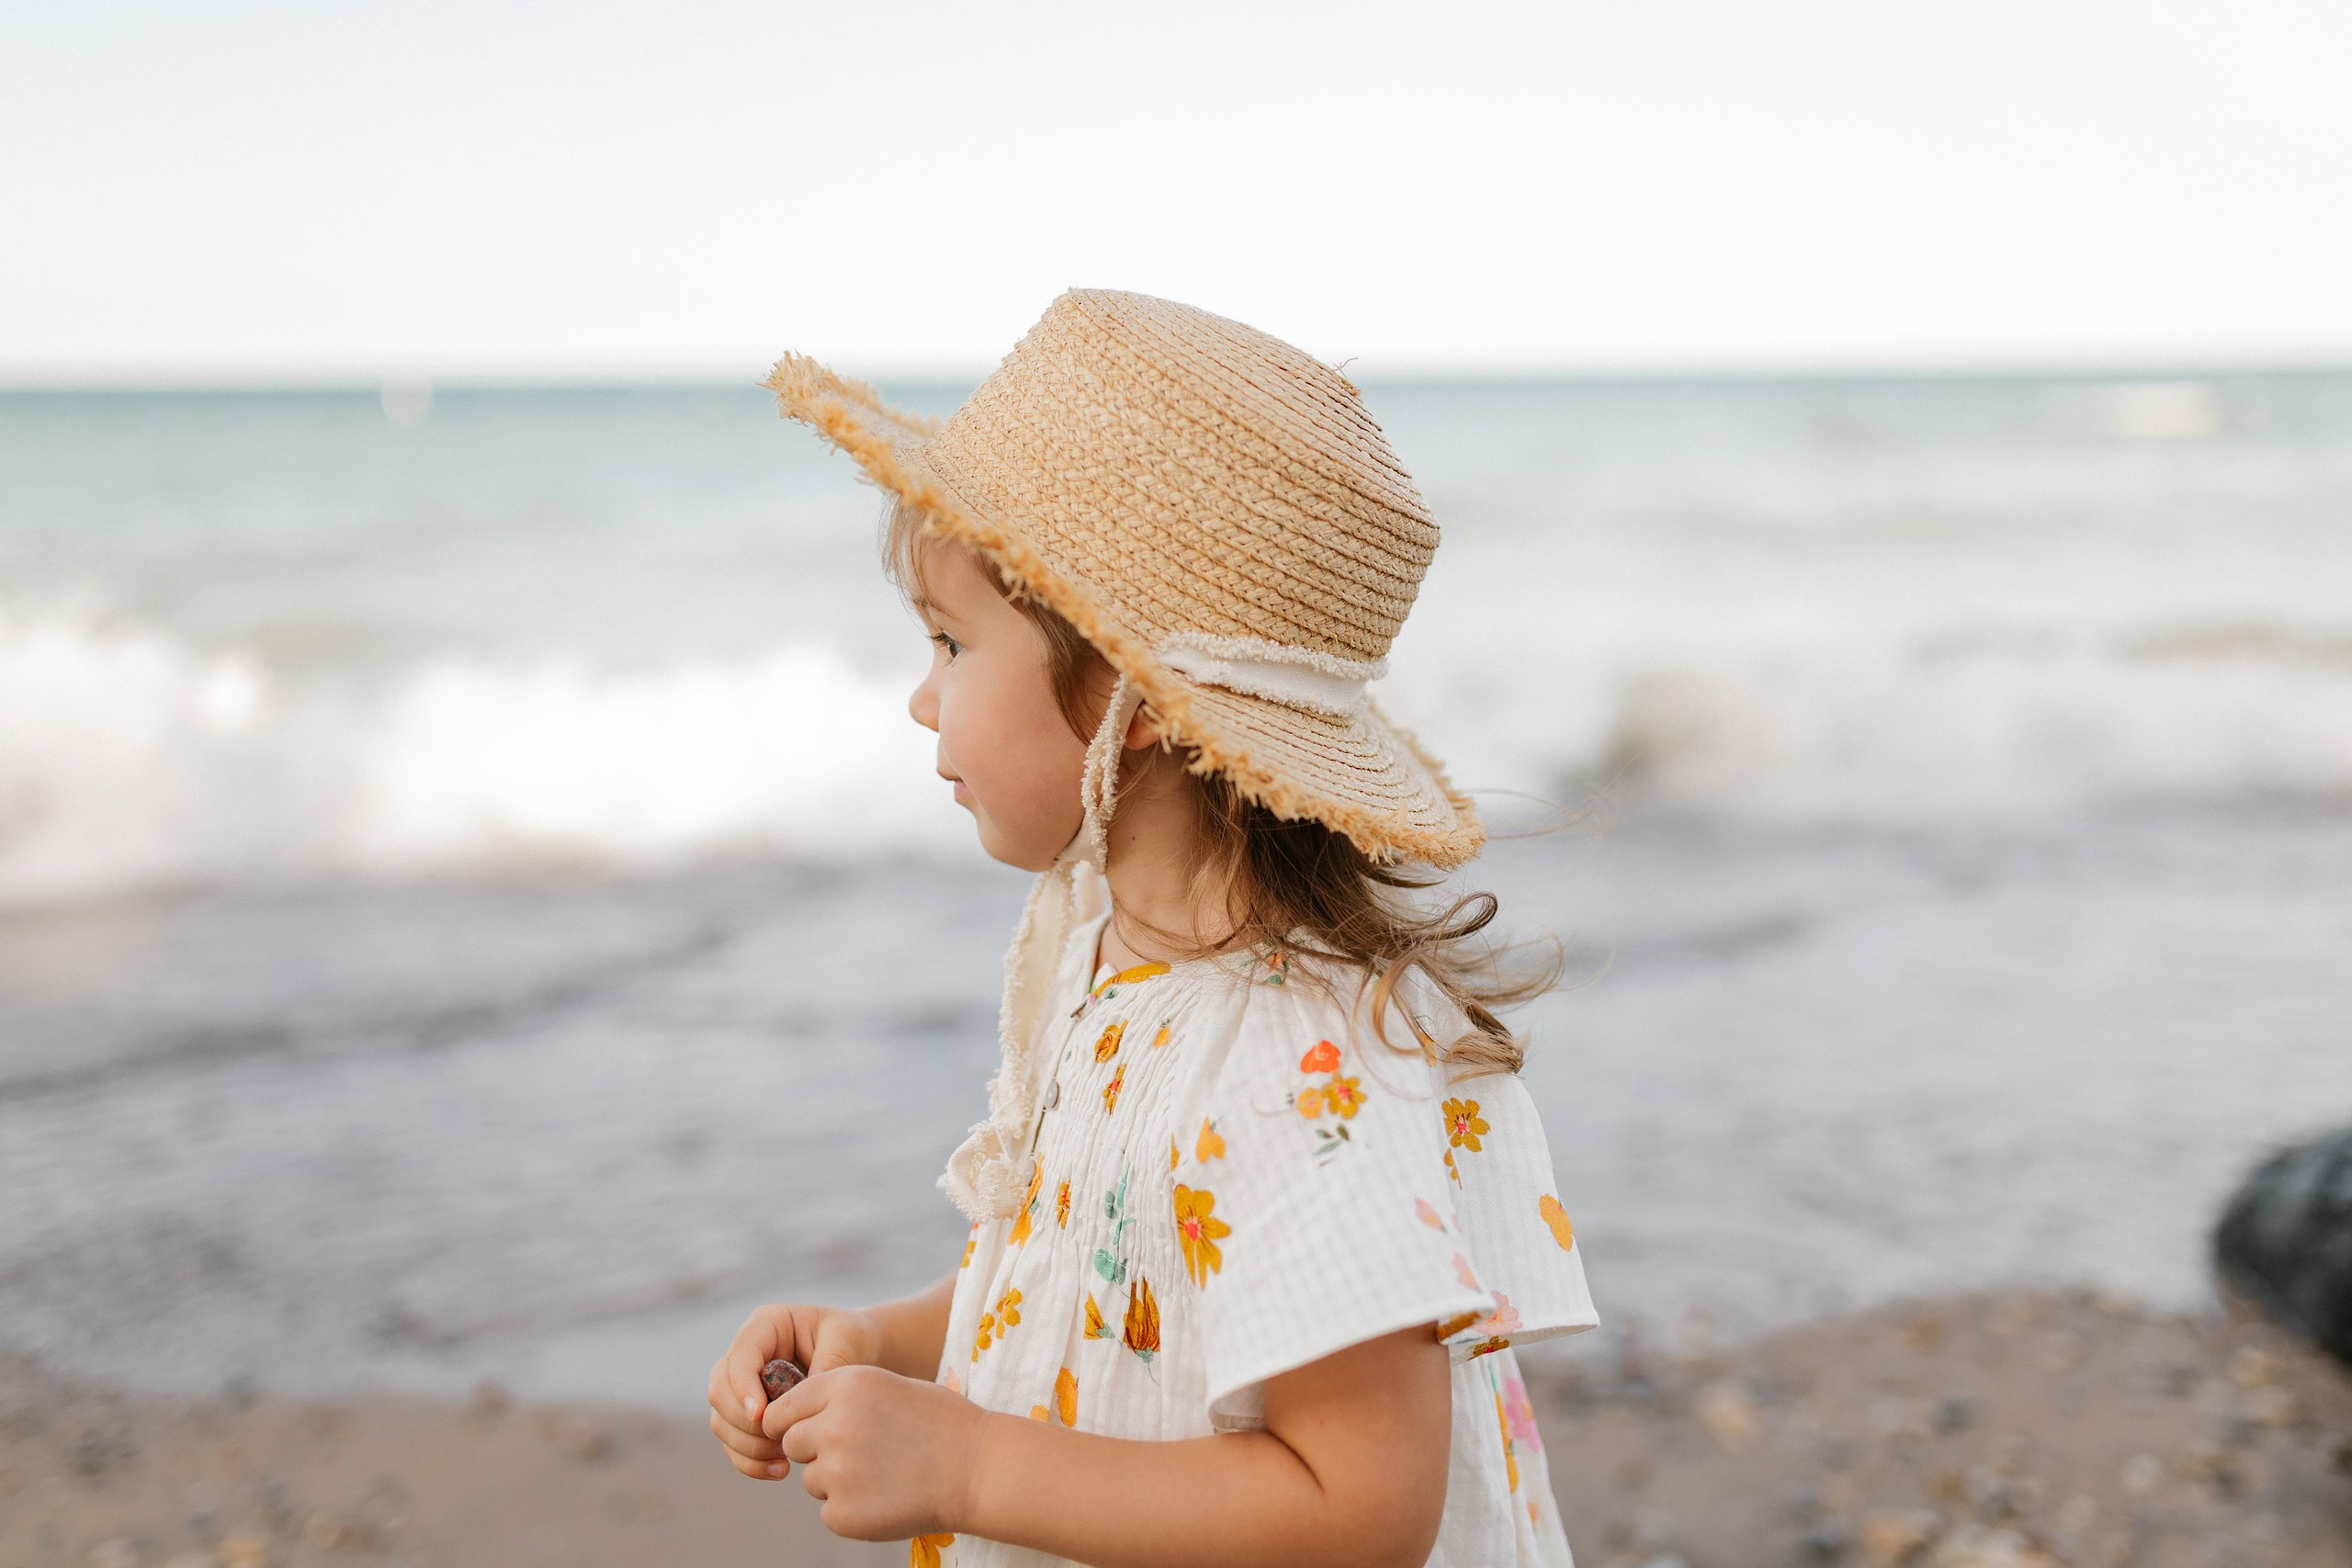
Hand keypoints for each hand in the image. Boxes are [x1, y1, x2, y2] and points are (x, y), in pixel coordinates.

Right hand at [707, 1302, 883, 1479]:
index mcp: (766, 1325)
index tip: (762, 1416)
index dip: (743, 1387)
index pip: (740, 1355)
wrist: (858, 1356)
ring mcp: (741, 1386)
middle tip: (781, 1440)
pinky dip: (750, 1462)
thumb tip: (802, 1406)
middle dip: (745, 1423)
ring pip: (721, 1421)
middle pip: (720, 1390)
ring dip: (748, 1446)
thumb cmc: (853, 1340)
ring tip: (786, 1457)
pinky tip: (781, 1470)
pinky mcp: (746, 1416)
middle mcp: (745, 1354)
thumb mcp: (848, 1341)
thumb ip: (827, 1365)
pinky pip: (733, 1444)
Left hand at [765, 1365, 988, 1541]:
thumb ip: (841, 1399)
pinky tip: (887, 1497)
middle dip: (815, 1449)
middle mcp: (833, 1425)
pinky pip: (829, 1511)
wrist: (978, 1470)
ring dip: (836, 1481)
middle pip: (792, 1443)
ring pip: (811, 1479)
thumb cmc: (942, 1424)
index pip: (784, 1407)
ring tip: (883, 1474)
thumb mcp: (890, 1386)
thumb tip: (796, 1420)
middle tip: (857, 1453)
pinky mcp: (843, 1514)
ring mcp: (836, 1473)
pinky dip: (851, 1509)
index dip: (789, 1421)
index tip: (798, 1430)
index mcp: (845, 1386)